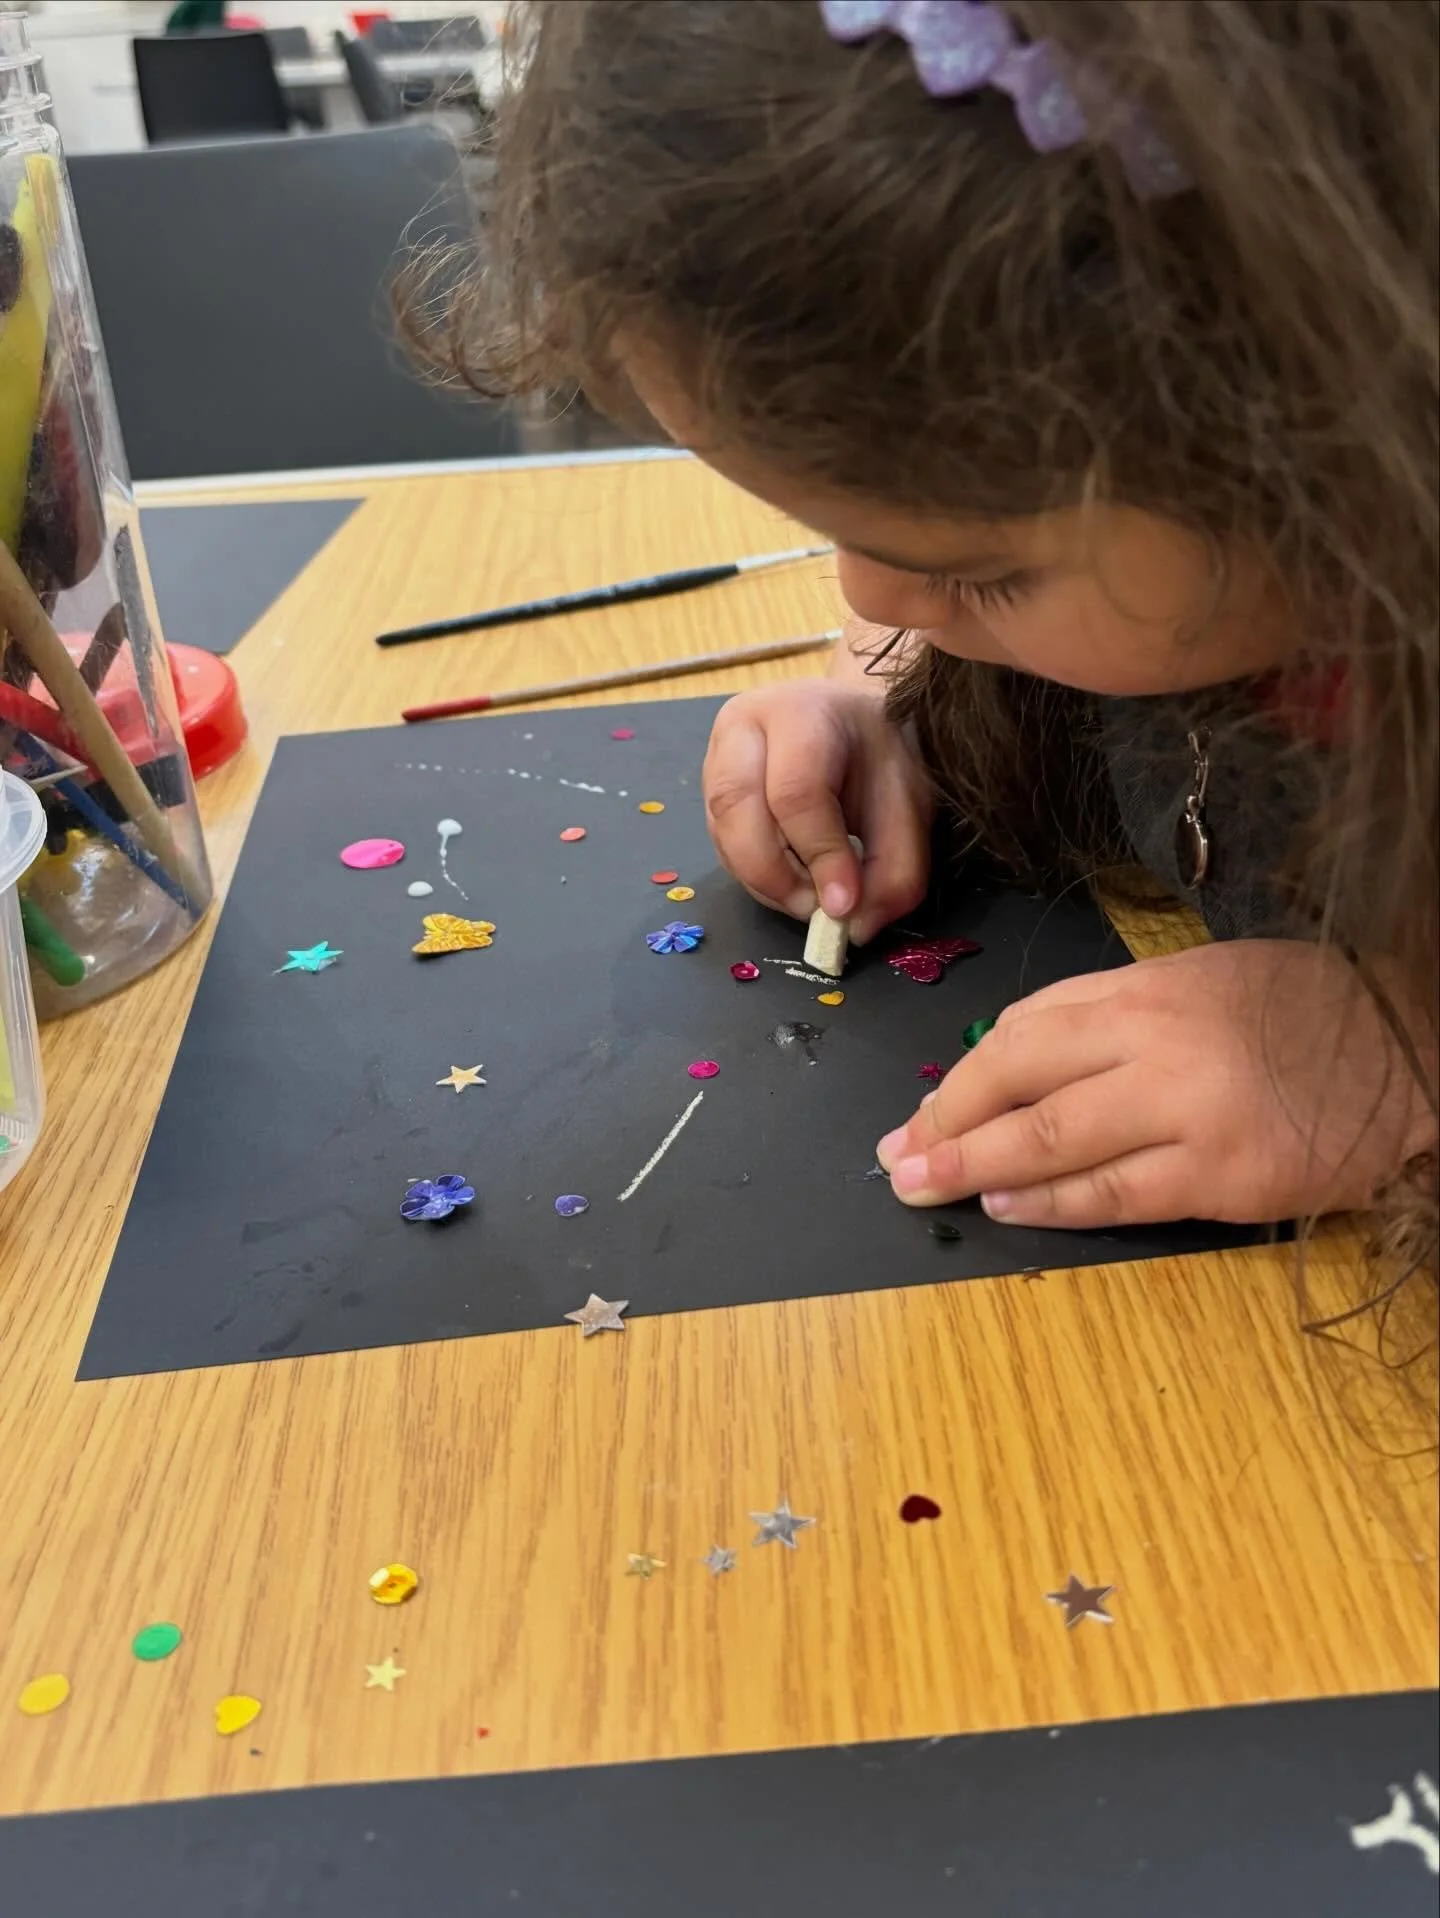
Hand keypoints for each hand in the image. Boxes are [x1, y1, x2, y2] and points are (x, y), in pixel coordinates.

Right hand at [703, 678, 931, 943]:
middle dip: (776, 875)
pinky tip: (792, 879)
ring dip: (765, 882)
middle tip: (816, 909)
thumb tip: (855, 927)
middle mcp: (744, 728)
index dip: (819, 854)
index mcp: (801, 713)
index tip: (843, 904)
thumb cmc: (879, 759)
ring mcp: (716, 758)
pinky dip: (756, 878)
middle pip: (736, 808)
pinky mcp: (707, 793)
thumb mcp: (909, 808)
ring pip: (723, 834)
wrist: (852, 726)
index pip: (796, 790)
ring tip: (809, 896)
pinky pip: (721, 847)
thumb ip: (895, 870)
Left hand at [875, 939, 1435, 1227]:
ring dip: (975, 1168)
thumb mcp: (1198, 982)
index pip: (1024, 1030)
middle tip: (897, 1160)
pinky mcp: (1223, 1176)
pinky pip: (1115, 1195)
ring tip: (926, 1186)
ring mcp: (1189, 1110)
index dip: (963, 1077)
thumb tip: (1014, 1063)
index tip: (923, 1111)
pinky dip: (1051, 1205)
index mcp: (1146, 988)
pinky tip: (1006, 1209)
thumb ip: (1109, 1018)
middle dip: (945, 1122)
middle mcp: (1158, 1041)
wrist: (1409, 1047)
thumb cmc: (1298, 1013)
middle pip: (1019, 1078)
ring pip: (1052, 1140)